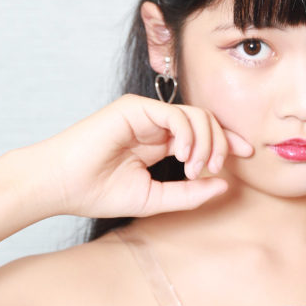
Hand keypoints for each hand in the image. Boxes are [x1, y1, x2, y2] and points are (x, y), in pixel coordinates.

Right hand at [19, 94, 252, 217]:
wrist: (60, 186)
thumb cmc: (97, 192)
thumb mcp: (154, 198)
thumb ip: (189, 193)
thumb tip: (225, 186)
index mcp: (159, 141)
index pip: (202, 132)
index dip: (227, 140)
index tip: (246, 155)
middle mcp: (154, 123)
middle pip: (206, 120)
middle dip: (222, 142)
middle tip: (215, 169)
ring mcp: (144, 113)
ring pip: (196, 114)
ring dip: (206, 141)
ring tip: (196, 167)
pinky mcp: (134, 107)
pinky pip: (175, 113)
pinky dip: (187, 133)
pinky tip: (184, 155)